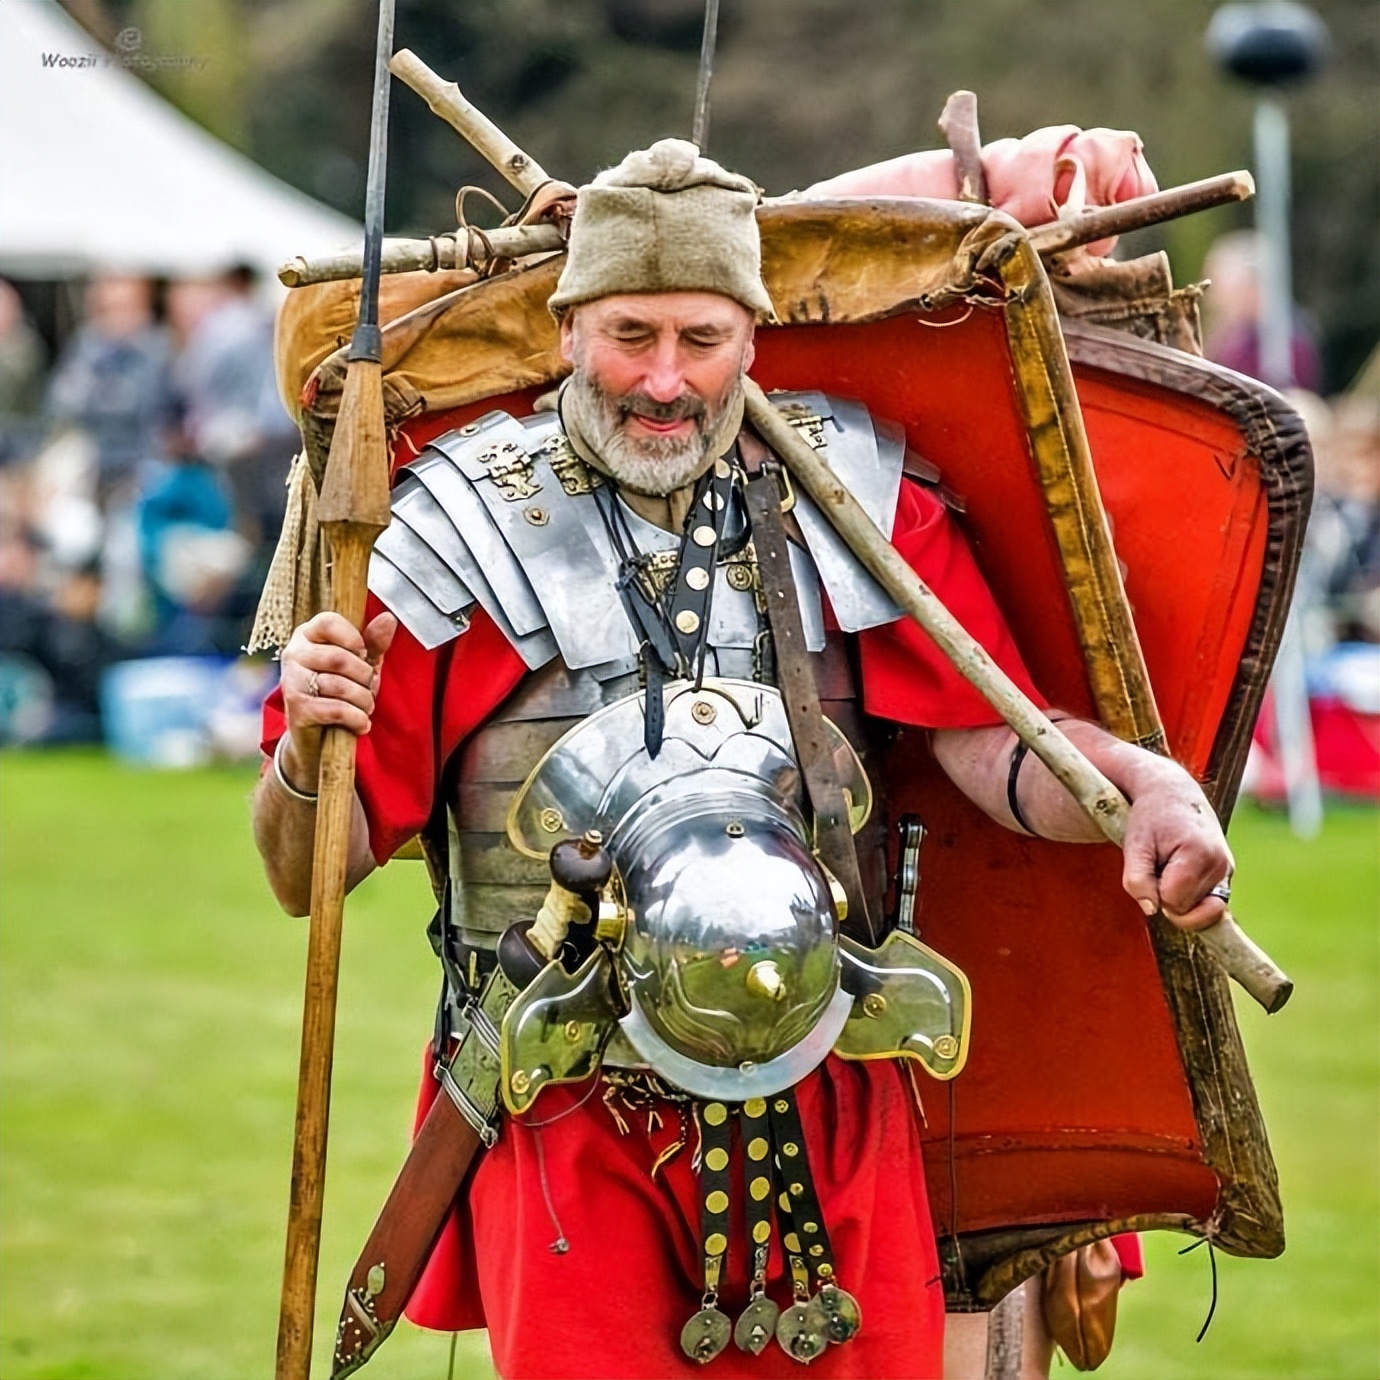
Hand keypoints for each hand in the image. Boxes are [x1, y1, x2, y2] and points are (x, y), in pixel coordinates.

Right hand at [277, 611, 396, 787]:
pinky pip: (336, 709)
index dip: (353, 638)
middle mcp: (293, 654)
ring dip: (364, 700)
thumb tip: (388, 618)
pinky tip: (361, 723)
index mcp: (307, 635)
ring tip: (366, 707)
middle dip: (365, 677)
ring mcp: (292, 681)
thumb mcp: (360, 664)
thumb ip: (373, 642)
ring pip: (339, 685)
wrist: (317, 735)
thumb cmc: (340, 691)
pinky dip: (356, 718)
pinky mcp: (297, 707)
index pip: (328, 622)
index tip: (364, 654)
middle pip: (339, 658)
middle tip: (371, 688)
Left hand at [1119, 763, 1233, 930]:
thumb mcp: (1134, 845)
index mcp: (1199, 855)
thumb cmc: (1150, 816)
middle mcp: (1221, 865)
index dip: (1154, 891)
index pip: (1173, 903)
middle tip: (1160, 863)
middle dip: (1167, 894)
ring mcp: (1228, 870)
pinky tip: (1181, 871)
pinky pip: (1208, 903)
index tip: (1150, 864)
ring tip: (1171, 863)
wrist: (1173, 791)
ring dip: (1179, 893)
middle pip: (1187, 910)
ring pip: (1198, 909)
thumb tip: (1151, 910)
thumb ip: (1137, 879)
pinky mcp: (1228, 873)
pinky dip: (1190, 894)